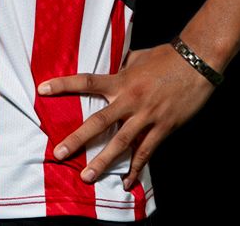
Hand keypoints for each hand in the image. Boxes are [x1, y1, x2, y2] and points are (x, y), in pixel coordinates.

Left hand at [37, 42, 217, 189]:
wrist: (196, 62)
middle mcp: (130, 99)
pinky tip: (125, 183)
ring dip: (103, 162)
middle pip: (99, 121)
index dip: (63, 85)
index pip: (86, 81)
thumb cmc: (166, 56)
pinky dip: (135, 169)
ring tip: (86, 177)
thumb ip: (122, 68)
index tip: (42, 90)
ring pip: (120, 143)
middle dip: (78, 139)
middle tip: (59, 153)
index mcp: (122, 79)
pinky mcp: (163, 128)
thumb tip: (111, 70)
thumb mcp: (138, 57)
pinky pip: (146, 153)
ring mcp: (147, 116)